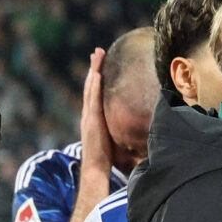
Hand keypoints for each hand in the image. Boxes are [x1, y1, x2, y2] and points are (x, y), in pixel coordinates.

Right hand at [77, 48, 112, 179]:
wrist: (96, 169)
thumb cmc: (106, 159)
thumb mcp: (113, 140)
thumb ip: (118, 131)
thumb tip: (134, 128)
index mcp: (92, 119)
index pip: (93, 94)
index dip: (95, 79)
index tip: (99, 65)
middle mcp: (88, 115)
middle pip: (90, 87)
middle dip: (93, 68)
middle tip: (96, 52)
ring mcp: (88, 116)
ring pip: (90, 88)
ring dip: (93, 71)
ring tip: (96, 55)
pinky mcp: (92, 120)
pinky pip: (93, 98)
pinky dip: (93, 85)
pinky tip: (96, 73)